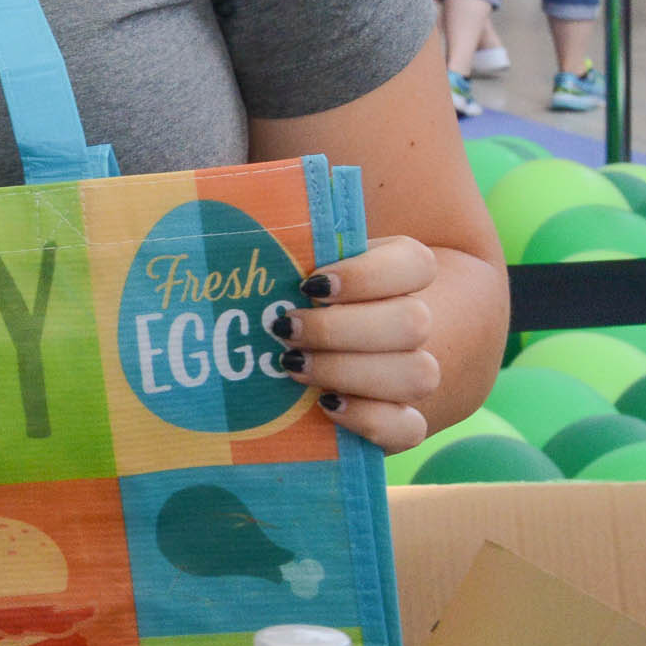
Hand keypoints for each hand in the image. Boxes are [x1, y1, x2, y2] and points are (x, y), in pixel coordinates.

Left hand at [276, 236, 442, 454]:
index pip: (413, 264)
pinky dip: (368, 419)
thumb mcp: (303, 262)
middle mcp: (418, 323)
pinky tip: (325, 405)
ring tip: (291, 367)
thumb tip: (227, 216)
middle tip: (285, 330)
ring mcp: (417, 374)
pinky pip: (409, 429)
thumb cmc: (308, 297)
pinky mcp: (406, 422)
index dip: (365, 275)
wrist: (351, 351)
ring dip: (347, 371)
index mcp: (401, 274)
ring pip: (416, 375)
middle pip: (412, 323)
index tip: (310, 285)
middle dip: (340, 329)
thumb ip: (288, 243)